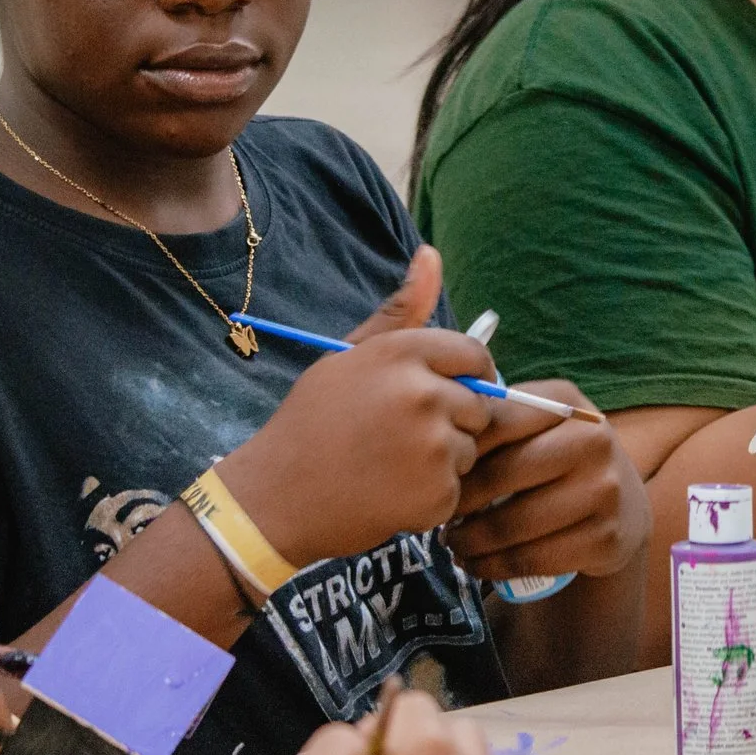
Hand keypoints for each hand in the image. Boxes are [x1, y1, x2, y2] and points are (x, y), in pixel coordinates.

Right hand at [221, 248, 494, 563]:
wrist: (275, 500)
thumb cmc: (312, 422)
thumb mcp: (349, 357)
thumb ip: (400, 311)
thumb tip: (432, 254)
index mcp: (403, 354)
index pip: (475, 355)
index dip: (465, 376)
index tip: (443, 392)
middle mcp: (423, 394)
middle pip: (479, 404)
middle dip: (452, 421)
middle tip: (398, 436)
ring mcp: (433, 446)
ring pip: (470, 447)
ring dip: (443, 459)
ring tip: (389, 464)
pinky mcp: (436, 493)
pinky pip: (456, 488)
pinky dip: (432, 496)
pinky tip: (389, 492)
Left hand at [451, 390, 649, 583]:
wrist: (621, 505)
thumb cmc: (556, 461)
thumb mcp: (537, 428)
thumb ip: (495, 425)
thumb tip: (433, 445)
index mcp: (567, 404)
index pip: (495, 421)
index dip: (459, 451)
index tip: (438, 471)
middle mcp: (594, 441)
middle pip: (502, 474)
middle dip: (460, 501)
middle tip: (438, 513)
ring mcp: (604, 491)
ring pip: (514, 524)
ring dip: (470, 541)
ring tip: (452, 543)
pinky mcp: (605, 538)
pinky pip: (532, 559)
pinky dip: (493, 566)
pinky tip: (477, 563)